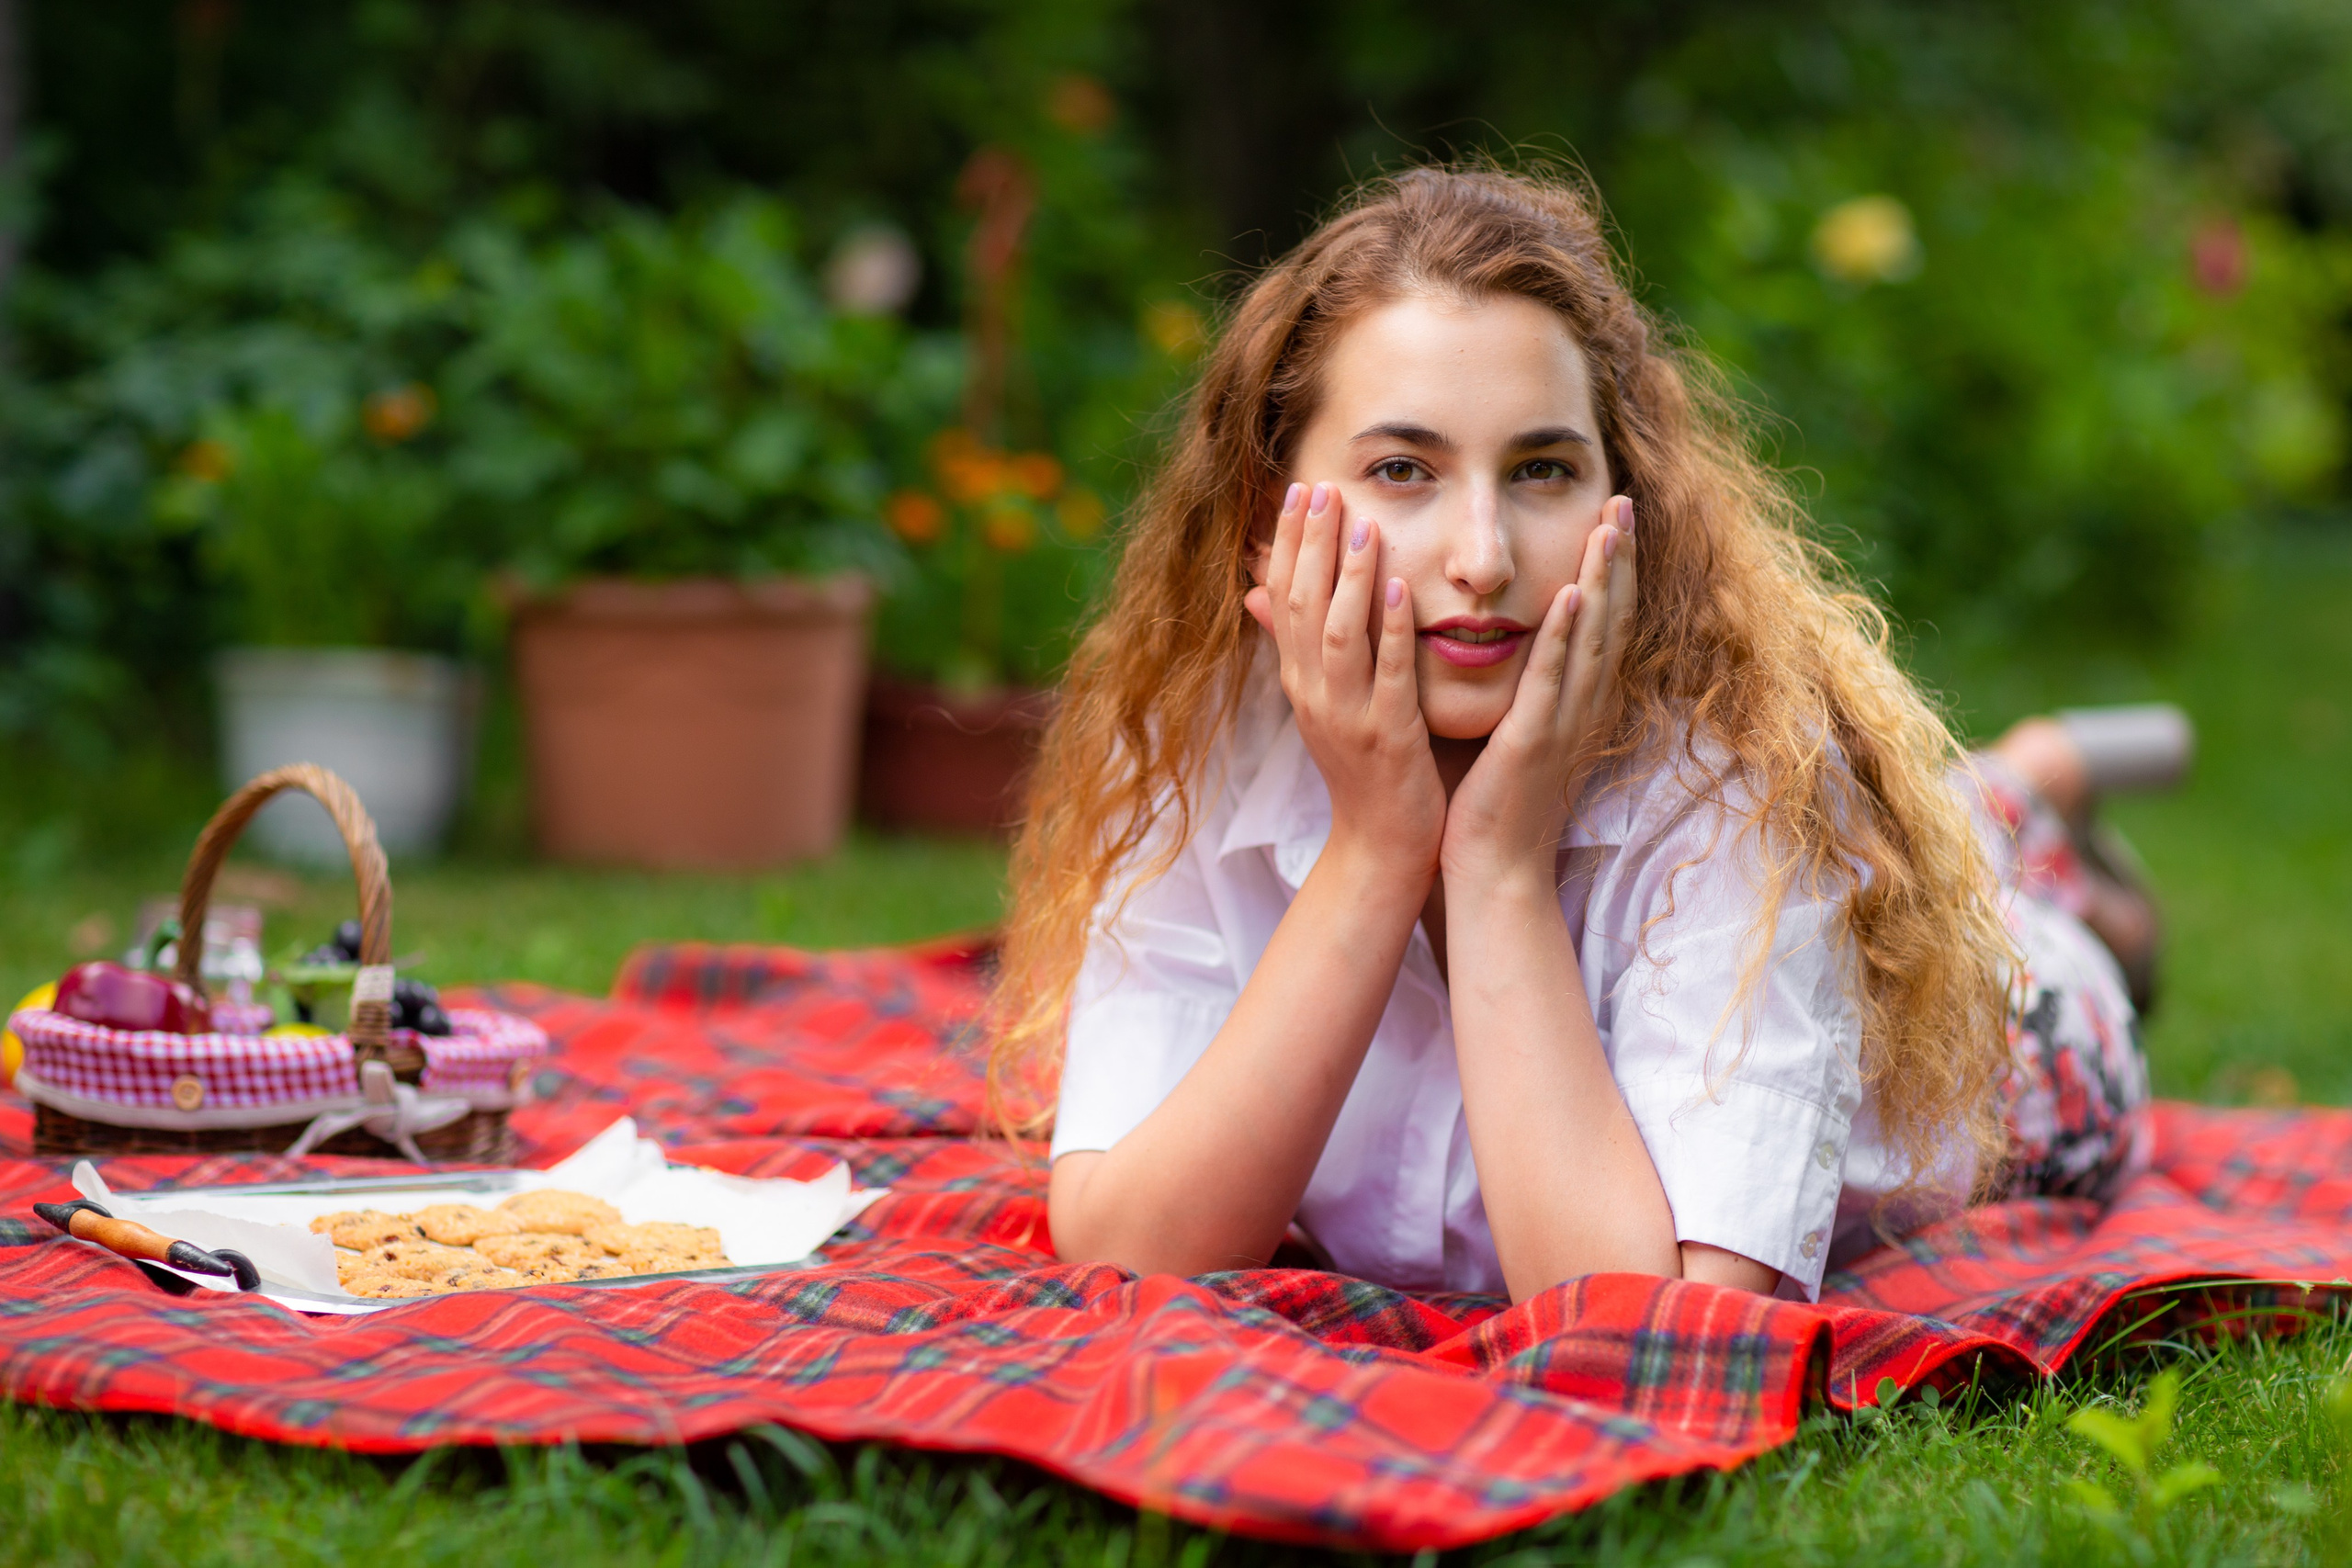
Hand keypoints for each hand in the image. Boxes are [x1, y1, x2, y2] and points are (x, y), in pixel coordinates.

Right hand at [1245, 482, 1443, 879]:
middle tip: (1321, 489)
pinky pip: (1386, 677)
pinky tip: (1397, 590)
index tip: (1298, 491)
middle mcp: (1313, 695)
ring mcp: (1347, 718)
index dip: (1288, 544)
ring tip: (1361, 525)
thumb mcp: (1323, 700)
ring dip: (1348, 579)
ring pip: (1339, 637)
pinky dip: (1389, 632)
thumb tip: (1257, 590)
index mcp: (1300, 682)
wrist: (1381, 847)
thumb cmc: (1365, 769)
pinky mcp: (1388, 738)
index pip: (1282, 600)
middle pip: (1303, 608)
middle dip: (1310, 546)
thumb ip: (1300, 644)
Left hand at [1442, 495, 1637, 888]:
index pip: (1602, 622)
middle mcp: (1581, 707)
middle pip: (1610, 618)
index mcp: (1574, 703)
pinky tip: (1572, 595)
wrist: (1493, 872)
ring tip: (1608, 524)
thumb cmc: (1491, 804)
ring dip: (1602, 579)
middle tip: (1622, 498)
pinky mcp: (1535, 743)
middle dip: (1617, 557)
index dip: (1611, 568)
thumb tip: (1488, 635)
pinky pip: (1554, 681)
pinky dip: (1566, 637)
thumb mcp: (1507, 729)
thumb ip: (1511, 682)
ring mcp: (1564, 724)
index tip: (1611, 515)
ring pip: (1593, 639)